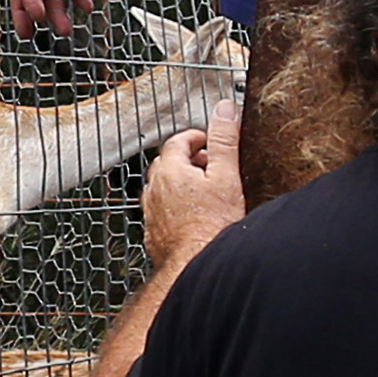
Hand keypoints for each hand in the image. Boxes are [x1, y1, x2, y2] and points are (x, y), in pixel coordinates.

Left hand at [143, 104, 244, 265]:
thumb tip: (225, 110)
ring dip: (180, 183)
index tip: (210, 142)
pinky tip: (192, 215)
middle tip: (210, 164)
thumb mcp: (226, 177)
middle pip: (168, 162)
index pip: (178, 141)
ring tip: (203, 190)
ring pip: (162, 187)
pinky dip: (175, 205)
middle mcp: (154, 189)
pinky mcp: (154, 233)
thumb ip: (224, 141)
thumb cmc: (211, 227)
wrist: (195, 266)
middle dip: (188, 159)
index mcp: (170, 170)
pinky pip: (162, 210)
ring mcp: (151, 212)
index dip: (197, 137)